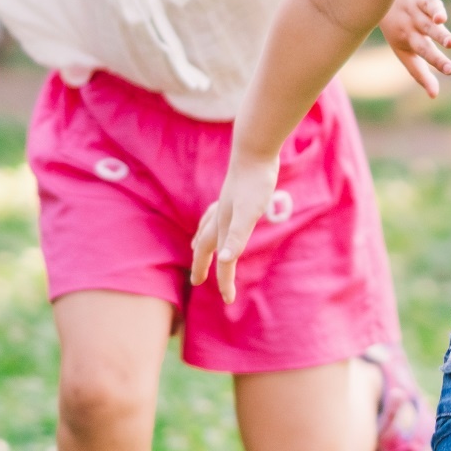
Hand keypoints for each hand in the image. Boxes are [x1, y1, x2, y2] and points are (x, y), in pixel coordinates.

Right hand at [191, 152, 281, 310]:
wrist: (254, 149)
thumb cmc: (254, 182)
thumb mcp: (249, 212)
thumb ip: (237, 236)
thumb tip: (225, 260)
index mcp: (224, 226)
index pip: (223, 262)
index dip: (225, 282)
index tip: (228, 300)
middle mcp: (220, 216)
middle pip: (205, 246)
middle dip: (202, 265)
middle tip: (197, 280)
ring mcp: (225, 204)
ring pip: (208, 228)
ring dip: (202, 242)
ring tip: (197, 248)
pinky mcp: (233, 193)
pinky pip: (218, 213)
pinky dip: (214, 221)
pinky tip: (220, 215)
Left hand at [377, 0, 450, 96]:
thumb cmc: (398, 29)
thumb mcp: (405, 52)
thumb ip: (420, 73)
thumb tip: (434, 95)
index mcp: (410, 37)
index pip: (424, 51)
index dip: (437, 60)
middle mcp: (414, 18)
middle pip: (427, 29)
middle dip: (439, 36)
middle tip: (450, 44)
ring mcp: (417, 0)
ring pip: (427, 6)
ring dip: (434, 11)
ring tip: (440, 19)